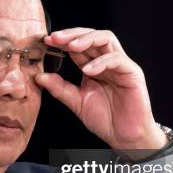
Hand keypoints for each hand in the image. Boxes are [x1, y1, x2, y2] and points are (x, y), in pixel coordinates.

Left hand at [35, 28, 166, 154]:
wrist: (124, 137)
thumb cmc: (105, 119)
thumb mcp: (76, 102)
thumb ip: (60, 88)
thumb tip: (40, 77)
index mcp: (94, 66)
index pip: (79, 45)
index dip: (63, 41)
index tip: (47, 41)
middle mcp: (107, 61)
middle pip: (92, 35)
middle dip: (72, 34)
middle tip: (56, 38)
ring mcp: (121, 65)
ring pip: (106, 39)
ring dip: (87, 39)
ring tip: (71, 47)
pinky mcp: (132, 73)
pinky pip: (117, 59)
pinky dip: (100, 62)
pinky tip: (87, 70)